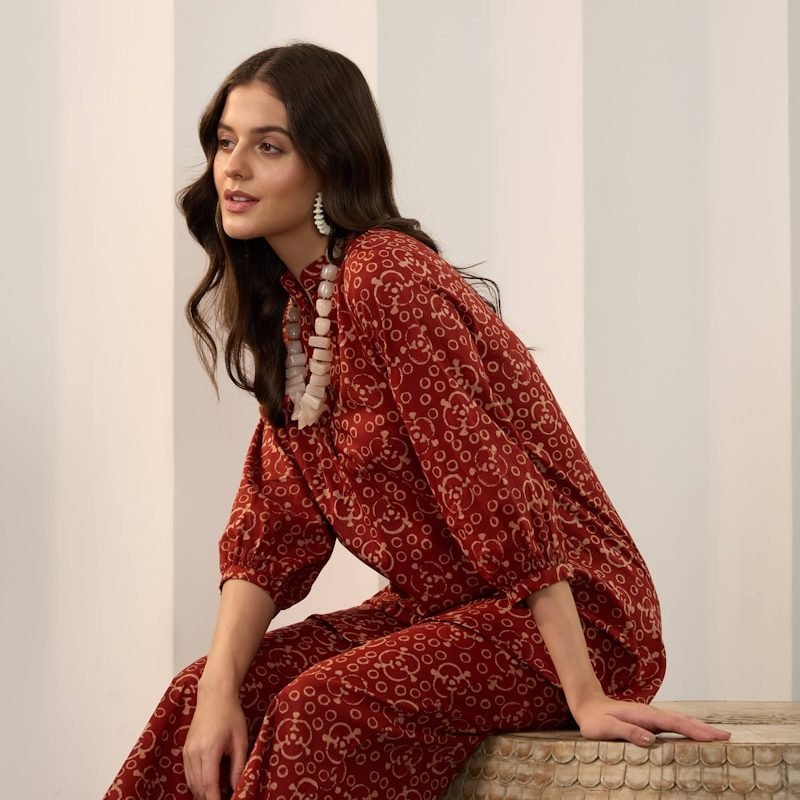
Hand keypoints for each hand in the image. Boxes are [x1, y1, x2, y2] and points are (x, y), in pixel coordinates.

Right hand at [183, 686, 248, 799]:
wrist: (214, 695)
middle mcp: (194, 752)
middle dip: (210, 797)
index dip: (215, 799)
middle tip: (224, 798)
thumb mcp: (240, 739)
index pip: (209, 784)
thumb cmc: (231, 714)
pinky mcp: (185, 749)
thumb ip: (238, 765)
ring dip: (202, 792)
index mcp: (209, 749)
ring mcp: (187, 751)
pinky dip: (196, 782)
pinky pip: (188, 773)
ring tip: (218, 793)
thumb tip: (237, 786)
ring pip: (191, 782)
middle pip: (198, 787)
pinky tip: (208, 783)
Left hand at [572, 694, 731, 745]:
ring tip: (719, 736)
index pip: (674, 723)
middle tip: (727, 737)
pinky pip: (673, 724)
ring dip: (699, 728)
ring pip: (680, 721)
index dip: (694, 730)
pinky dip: (688, 728)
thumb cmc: (594, 720)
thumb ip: (627, 732)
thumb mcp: (606, 728)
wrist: (587, 705)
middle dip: (705, 729)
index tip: (714, 737)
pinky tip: (694, 733)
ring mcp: (651, 716)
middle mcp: (651, 714)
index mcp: (644, 716)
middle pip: (682, 720)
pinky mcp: (649, 721)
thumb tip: (650, 739)